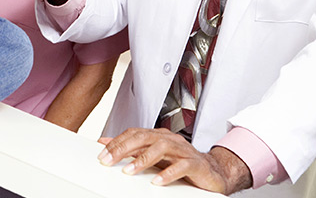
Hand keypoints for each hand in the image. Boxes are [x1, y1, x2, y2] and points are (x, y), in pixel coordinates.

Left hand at [97, 128, 250, 194]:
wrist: (214, 172)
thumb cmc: (181, 163)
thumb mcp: (152, 156)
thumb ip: (131, 149)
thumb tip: (105, 143)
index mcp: (159, 136)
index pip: (135, 133)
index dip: (117, 142)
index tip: (102, 154)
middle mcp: (170, 140)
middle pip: (144, 137)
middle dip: (124, 148)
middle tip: (108, 160)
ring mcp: (183, 150)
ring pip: (162, 148)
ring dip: (143, 159)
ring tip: (129, 171)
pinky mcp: (196, 164)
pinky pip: (182, 166)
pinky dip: (168, 173)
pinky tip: (157, 182)